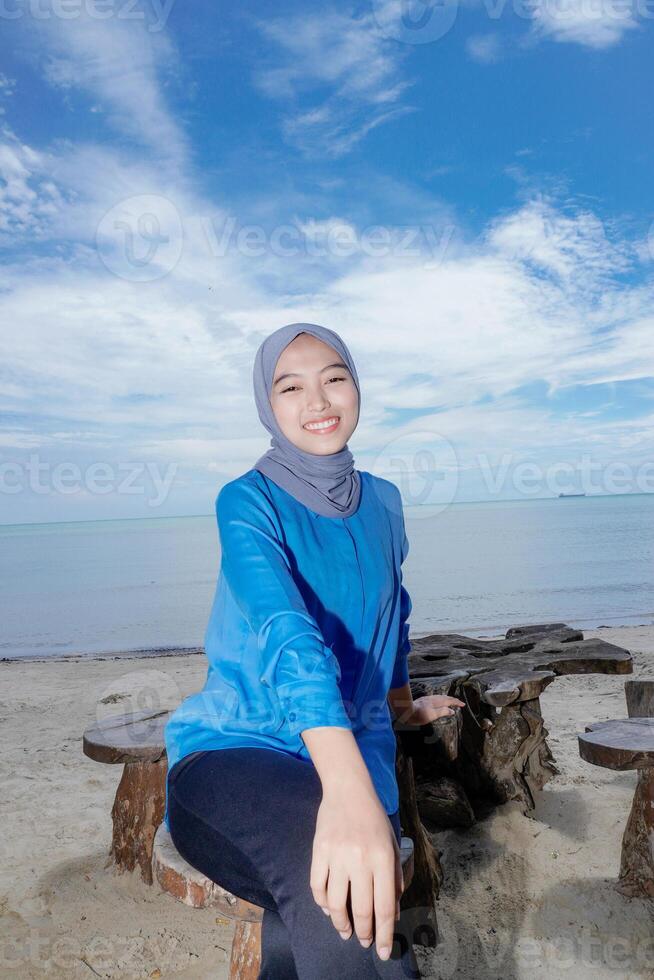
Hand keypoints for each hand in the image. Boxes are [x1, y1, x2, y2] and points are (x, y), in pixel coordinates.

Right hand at [310, 783, 402, 961]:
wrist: (348, 790)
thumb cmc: (374, 819)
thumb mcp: (392, 846)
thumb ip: (395, 878)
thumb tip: (391, 913)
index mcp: (382, 858)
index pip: (384, 906)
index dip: (384, 933)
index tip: (383, 951)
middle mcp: (360, 859)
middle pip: (361, 909)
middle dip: (364, 933)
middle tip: (363, 942)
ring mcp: (337, 855)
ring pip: (335, 903)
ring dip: (341, 923)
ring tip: (345, 931)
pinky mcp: (319, 851)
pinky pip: (317, 886)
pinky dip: (322, 903)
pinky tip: (328, 909)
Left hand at [400, 693, 464, 725]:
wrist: (404, 710)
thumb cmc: (418, 714)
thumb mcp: (432, 715)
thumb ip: (443, 712)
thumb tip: (452, 710)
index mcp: (436, 702)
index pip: (449, 701)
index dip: (456, 703)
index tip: (463, 705)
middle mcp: (432, 699)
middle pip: (445, 698)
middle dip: (452, 700)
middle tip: (458, 702)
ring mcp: (427, 699)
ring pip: (439, 697)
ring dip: (446, 699)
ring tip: (450, 701)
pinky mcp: (422, 700)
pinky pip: (435, 698)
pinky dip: (440, 699)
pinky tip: (437, 702)